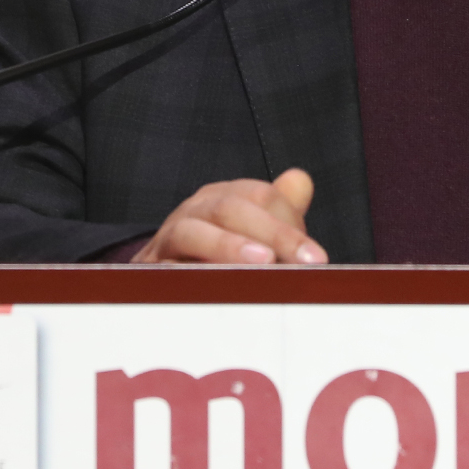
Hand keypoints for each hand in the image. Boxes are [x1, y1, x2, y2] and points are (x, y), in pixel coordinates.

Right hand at [134, 168, 327, 264]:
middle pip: (231, 208)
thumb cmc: (213, 256)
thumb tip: (301, 180)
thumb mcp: (251, 231)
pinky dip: (192, 277)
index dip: (290, 223)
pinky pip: (168, 269)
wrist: (160, 281)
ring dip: (229, 246)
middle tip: (306, 262)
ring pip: (194, 232)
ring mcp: (169, 237)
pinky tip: (218, 288)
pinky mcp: (152, 269)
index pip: (260, 195)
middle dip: (274, 233)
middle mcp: (194, 211)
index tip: (316, 257)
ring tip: (263, 262)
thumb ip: (279, 209)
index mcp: (221, 197)